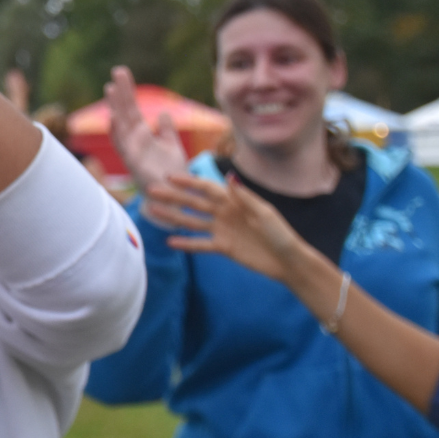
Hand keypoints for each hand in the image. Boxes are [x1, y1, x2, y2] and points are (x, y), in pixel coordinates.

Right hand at [105, 66, 187, 198]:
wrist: (175, 197)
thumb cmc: (173, 175)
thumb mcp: (173, 147)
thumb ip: (168, 131)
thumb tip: (162, 113)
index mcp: (143, 136)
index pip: (132, 109)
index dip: (127, 92)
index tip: (122, 74)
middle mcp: (134, 141)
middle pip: (125, 112)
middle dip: (121, 92)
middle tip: (118, 70)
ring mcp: (132, 151)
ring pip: (121, 125)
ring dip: (115, 107)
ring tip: (110, 88)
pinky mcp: (133, 163)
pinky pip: (123, 145)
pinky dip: (116, 131)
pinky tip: (113, 117)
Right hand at [147, 174, 309, 281]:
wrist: (287, 261)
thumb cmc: (280, 234)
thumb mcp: (264, 213)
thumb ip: (244, 197)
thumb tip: (228, 177)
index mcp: (235, 200)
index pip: (207, 188)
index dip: (188, 182)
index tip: (169, 177)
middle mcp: (225, 213)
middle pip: (194, 203)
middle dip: (173, 196)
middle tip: (151, 190)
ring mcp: (222, 230)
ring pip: (192, 221)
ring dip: (173, 216)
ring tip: (153, 211)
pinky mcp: (223, 247)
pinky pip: (200, 244)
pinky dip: (186, 243)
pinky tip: (170, 241)